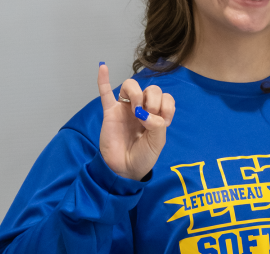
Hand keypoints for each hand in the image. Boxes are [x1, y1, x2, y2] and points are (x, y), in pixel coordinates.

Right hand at [97, 63, 175, 180]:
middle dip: (153, 100)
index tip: (164, 121)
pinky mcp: (110, 113)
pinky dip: (103, 80)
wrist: (125, 169)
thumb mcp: (158, 142)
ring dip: (137, 93)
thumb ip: (157, 125)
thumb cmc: (143, 157)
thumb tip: (144, 112)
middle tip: (147, 117)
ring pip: (131, 86)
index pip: (165, 97)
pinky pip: (105, 93)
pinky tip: (103, 67)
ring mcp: (125, 109)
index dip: (166, 105)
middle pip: (151, 89)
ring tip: (137, 110)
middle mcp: (142, 109)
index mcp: (156, 115)